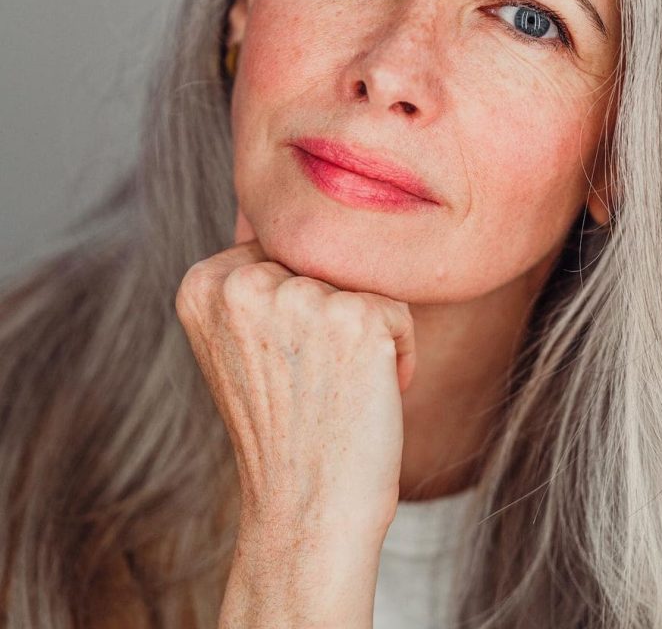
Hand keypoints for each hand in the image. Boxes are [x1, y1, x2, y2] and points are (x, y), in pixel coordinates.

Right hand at [175, 206, 416, 625]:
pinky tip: (364, 394)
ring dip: (362, 332)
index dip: (296, 307)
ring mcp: (298, 298)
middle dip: (330, 313)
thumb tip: (294, 208)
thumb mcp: (241, 342)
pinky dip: (396, 353)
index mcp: (203, 282)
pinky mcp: (355, 318)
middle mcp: (243, 282)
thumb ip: (253, 275)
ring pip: (360, 281)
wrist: (305, 512)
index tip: (280, 364)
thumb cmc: (284, 426)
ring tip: (334, 387)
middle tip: (310, 380)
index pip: (280, 248)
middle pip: (322, 258)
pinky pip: (398, 311)